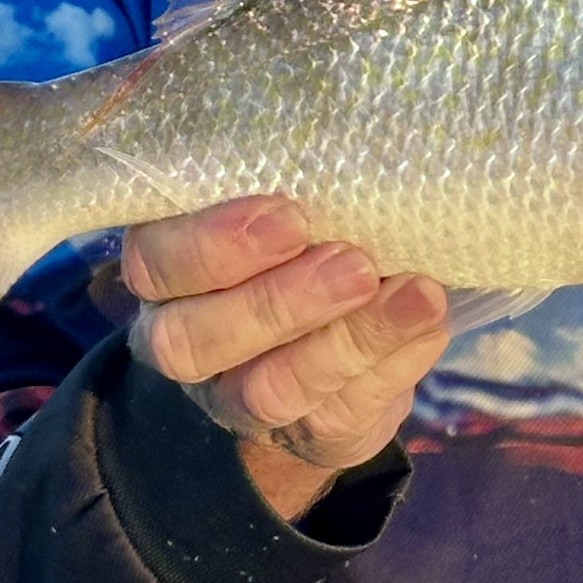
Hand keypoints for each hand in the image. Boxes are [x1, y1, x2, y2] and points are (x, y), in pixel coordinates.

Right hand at [122, 195, 449, 520]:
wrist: (345, 327)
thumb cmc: (307, 234)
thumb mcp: (290, 199)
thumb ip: (304, 182)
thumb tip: (359, 148)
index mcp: (169, 272)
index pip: (154, 261)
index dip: (214, 242)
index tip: (291, 215)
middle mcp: (188, 341)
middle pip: (192, 342)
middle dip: (278, 301)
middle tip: (355, 263)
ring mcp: (240, 399)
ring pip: (268, 390)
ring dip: (348, 339)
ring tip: (414, 294)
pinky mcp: (309, 434)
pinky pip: (339, 414)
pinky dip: (391, 365)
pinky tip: (428, 323)